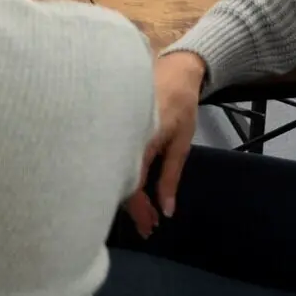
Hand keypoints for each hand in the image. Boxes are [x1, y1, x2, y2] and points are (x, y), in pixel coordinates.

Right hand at [125, 50, 205, 235]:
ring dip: (128, 193)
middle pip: (118, 180)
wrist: (173, 68)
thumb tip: (166, 211)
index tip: (149, 227)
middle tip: (148, 226)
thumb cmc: (180, 104)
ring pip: (114, 170)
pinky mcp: (114, 126)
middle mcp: (121, 136)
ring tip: (145, 213)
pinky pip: (115, 156)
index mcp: (139, 140)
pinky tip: (134, 188)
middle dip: (133, 207)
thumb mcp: (181, 143)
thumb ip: (171, 177)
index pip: (132, 184)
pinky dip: (124, 175)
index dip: (138, 210)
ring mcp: (116, 130)